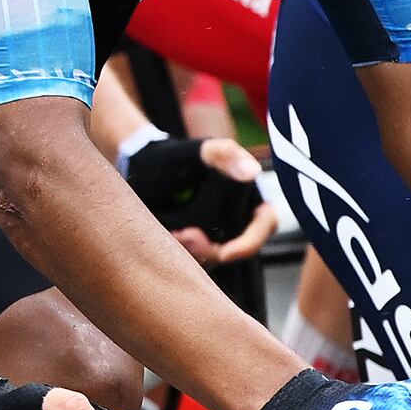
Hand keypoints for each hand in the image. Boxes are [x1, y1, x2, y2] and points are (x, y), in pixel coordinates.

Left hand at [123, 131, 279, 263]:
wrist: (145, 170)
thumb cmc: (178, 157)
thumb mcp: (199, 151)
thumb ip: (224, 154)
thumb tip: (253, 171)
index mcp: (251, 197)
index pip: (265, 224)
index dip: (249, 243)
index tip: (224, 253)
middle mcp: (239, 220)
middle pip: (235, 248)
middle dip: (209, 250)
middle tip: (183, 236)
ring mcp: (217, 236)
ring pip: (211, 257)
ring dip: (191, 251)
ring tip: (171, 231)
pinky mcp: (195, 247)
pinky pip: (192, 259)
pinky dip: (180, 251)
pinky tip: (167, 235)